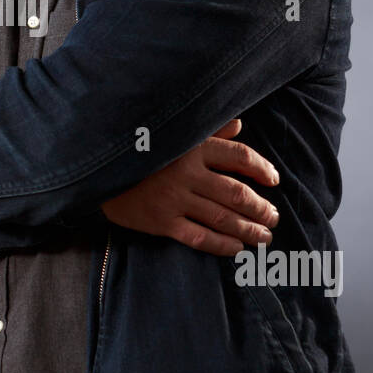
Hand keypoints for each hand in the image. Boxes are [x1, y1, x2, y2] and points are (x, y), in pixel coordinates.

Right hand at [100, 118, 279, 255]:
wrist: (99, 169)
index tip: (273, 180)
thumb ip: (209, 130)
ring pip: (222, 218)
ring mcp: (174, 200)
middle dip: (260, 207)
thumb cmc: (142, 148)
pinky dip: (222, 245)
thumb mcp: (175, 132)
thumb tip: (240, 125)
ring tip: (264, 236)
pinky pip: (199, 237)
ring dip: (249, 229)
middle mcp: (187, 174)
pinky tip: (237, 248)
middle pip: (236, 193)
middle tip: (274, 216)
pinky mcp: (162, 222)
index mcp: (193, 147)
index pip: (239, 156)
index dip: (261, 169)